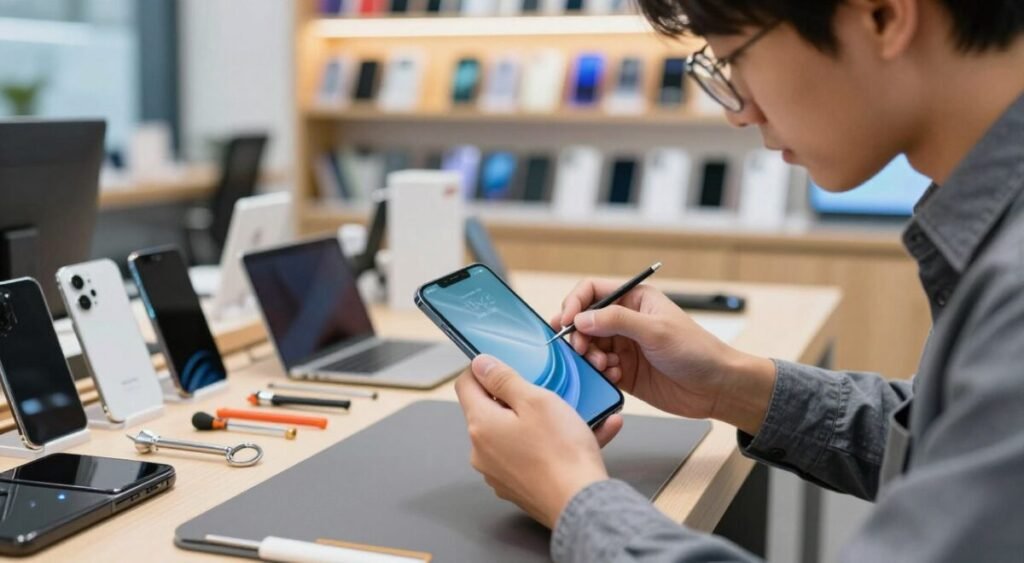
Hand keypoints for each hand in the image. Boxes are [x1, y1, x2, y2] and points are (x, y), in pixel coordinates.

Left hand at [454, 354, 623, 528]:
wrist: (581, 503)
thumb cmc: (561, 453)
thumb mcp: (535, 400)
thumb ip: (504, 379)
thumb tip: (481, 365)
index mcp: (481, 424)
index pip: (465, 385)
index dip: (483, 369)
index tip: (502, 366)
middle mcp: (482, 451)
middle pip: (491, 410)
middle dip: (517, 398)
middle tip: (547, 392)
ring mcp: (499, 472)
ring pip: (515, 434)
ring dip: (540, 422)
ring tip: (577, 414)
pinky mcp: (518, 486)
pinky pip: (531, 455)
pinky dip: (551, 444)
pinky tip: (588, 434)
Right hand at [554, 280, 775, 434]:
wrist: (716, 387)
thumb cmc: (697, 351)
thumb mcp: (656, 330)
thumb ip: (617, 320)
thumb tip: (582, 318)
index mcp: (635, 299)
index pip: (592, 291)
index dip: (574, 303)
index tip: (566, 320)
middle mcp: (626, 320)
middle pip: (584, 321)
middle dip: (578, 335)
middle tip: (581, 349)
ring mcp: (624, 346)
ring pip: (588, 347)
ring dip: (588, 356)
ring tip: (603, 366)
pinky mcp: (623, 371)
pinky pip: (598, 369)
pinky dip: (599, 373)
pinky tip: (614, 376)